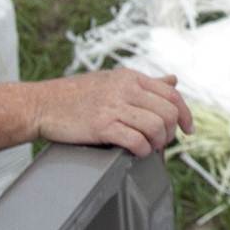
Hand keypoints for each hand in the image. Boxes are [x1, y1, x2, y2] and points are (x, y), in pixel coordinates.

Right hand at [27, 68, 189, 156]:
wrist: (41, 104)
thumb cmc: (76, 95)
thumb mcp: (112, 80)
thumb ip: (145, 83)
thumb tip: (173, 80)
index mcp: (130, 77)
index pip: (171, 94)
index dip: (185, 114)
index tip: (188, 130)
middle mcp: (124, 89)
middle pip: (167, 112)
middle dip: (171, 132)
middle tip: (162, 143)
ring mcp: (112, 106)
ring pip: (155, 126)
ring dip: (158, 143)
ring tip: (149, 148)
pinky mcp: (101, 126)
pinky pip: (135, 140)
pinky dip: (142, 150)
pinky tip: (137, 152)